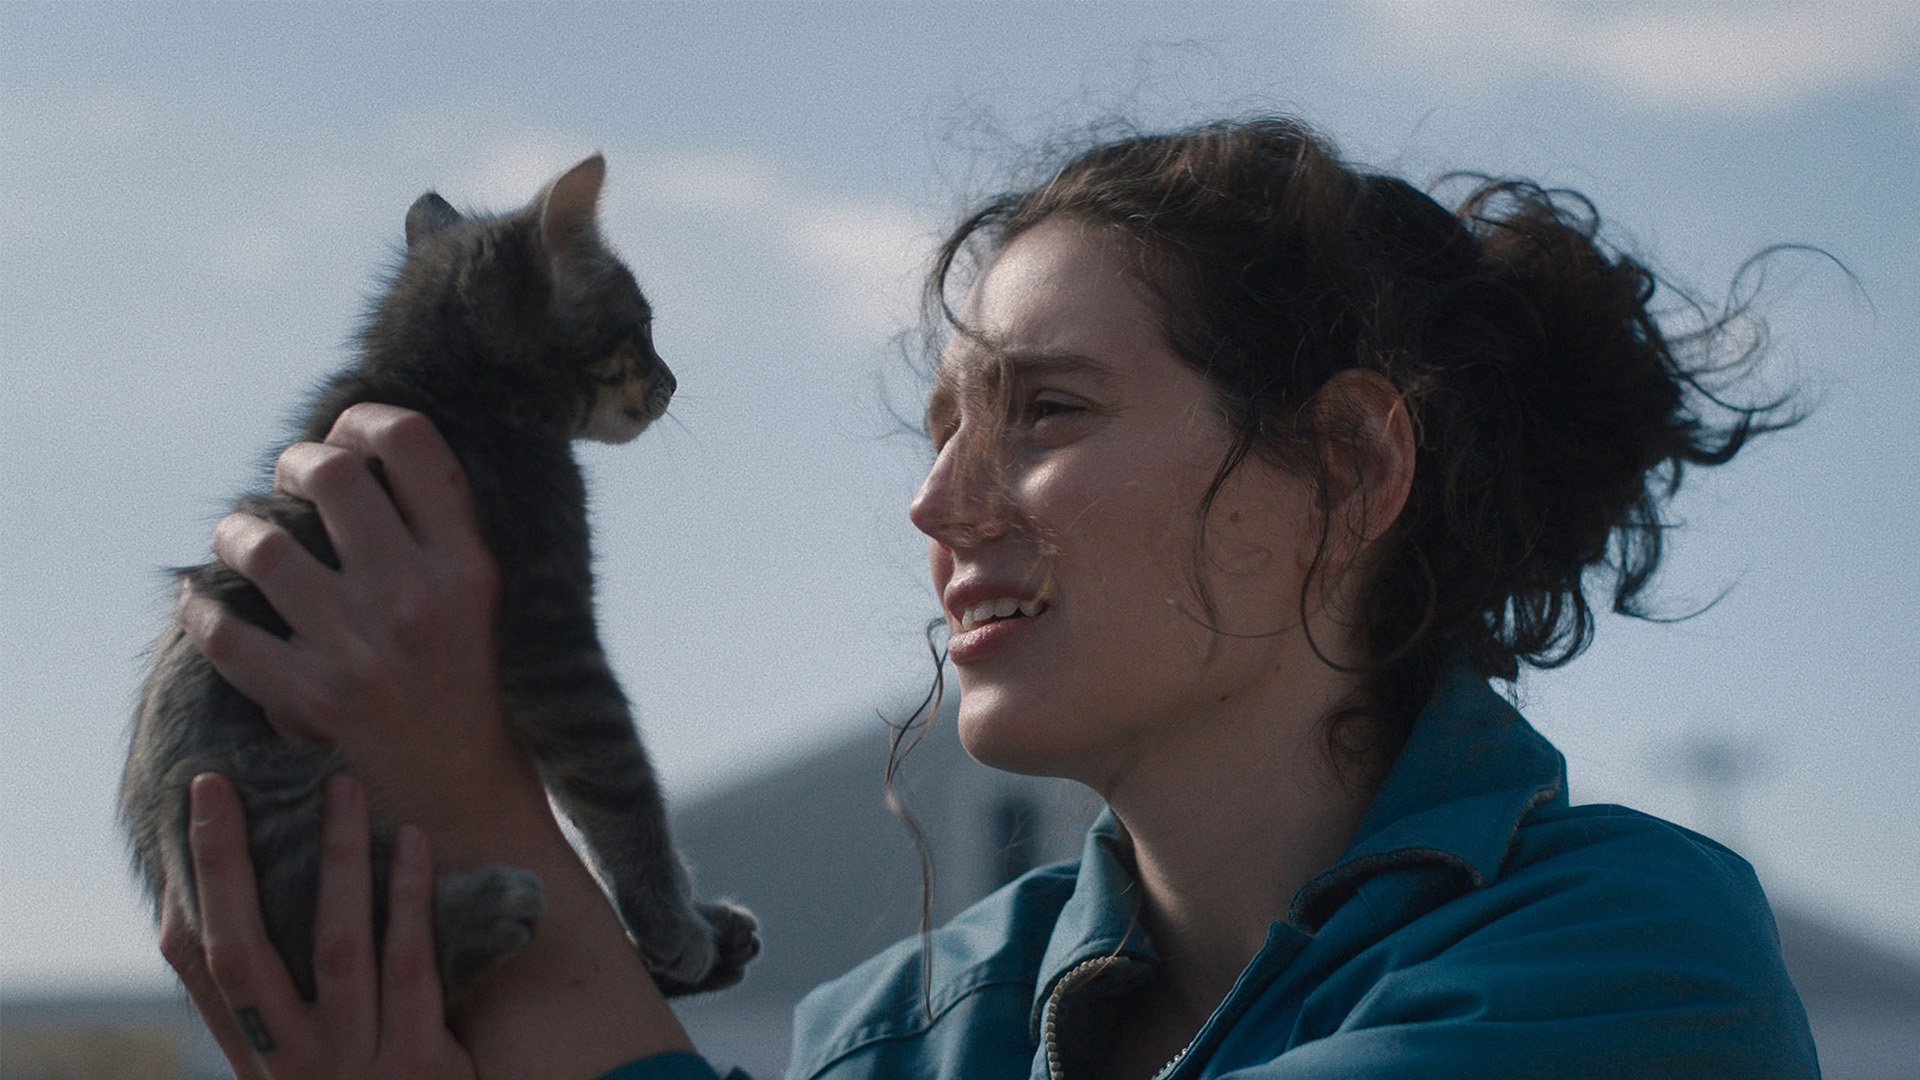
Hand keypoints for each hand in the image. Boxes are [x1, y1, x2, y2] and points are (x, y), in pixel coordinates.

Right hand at [165, 772, 475, 1079]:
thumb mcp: (317, 1068)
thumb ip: (293, 1010)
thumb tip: (261, 910)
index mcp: (259, 1062)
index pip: (201, 972)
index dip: (191, 893)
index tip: (195, 816)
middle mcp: (290, 1064)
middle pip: (240, 952)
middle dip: (225, 864)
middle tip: (220, 783)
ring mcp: (352, 1064)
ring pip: (335, 944)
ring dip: (337, 859)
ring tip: (341, 788)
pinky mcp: (417, 1063)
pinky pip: (409, 965)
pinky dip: (409, 899)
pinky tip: (412, 843)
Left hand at [178, 403, 520, 842]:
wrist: (464, 803)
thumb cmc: (467, 689)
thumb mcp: (482, 603)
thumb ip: (436, 534)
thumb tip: (355, 453)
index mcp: (468, 565)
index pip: (412, 443)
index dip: (364, 419)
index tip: (346, 436)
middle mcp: (418, 599)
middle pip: (330, 475)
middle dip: (294, 465)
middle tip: (288, 485)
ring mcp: (362, 651)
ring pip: (262, 547)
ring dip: (236, 534)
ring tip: (241, 544)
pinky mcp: (312, 703)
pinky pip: (224, 633)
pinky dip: (201, 610)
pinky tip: (204, 605)